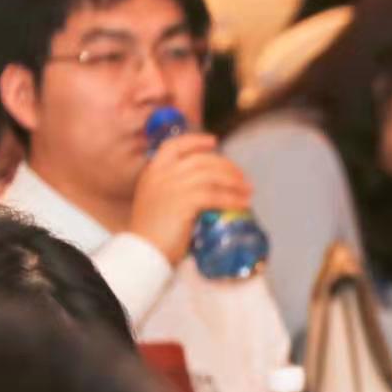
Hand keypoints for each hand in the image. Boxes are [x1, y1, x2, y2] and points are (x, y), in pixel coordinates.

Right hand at [128, 133, 251, 264]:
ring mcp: (173, 187)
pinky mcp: (185, 202)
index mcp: (153, 171)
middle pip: (201, 160)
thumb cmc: (152, 231)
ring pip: (212, 176)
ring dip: (234, 183)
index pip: (174, 145)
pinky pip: (216, 196)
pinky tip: (243, 204)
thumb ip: (173, 188)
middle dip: (226, 166)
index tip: (214, 142)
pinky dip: (233, 199)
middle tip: (242, 177)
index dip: (196, 141)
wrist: (143, 251)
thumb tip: (203, 185)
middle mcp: (162, 174)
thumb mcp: (157, 200)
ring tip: (247, 191)